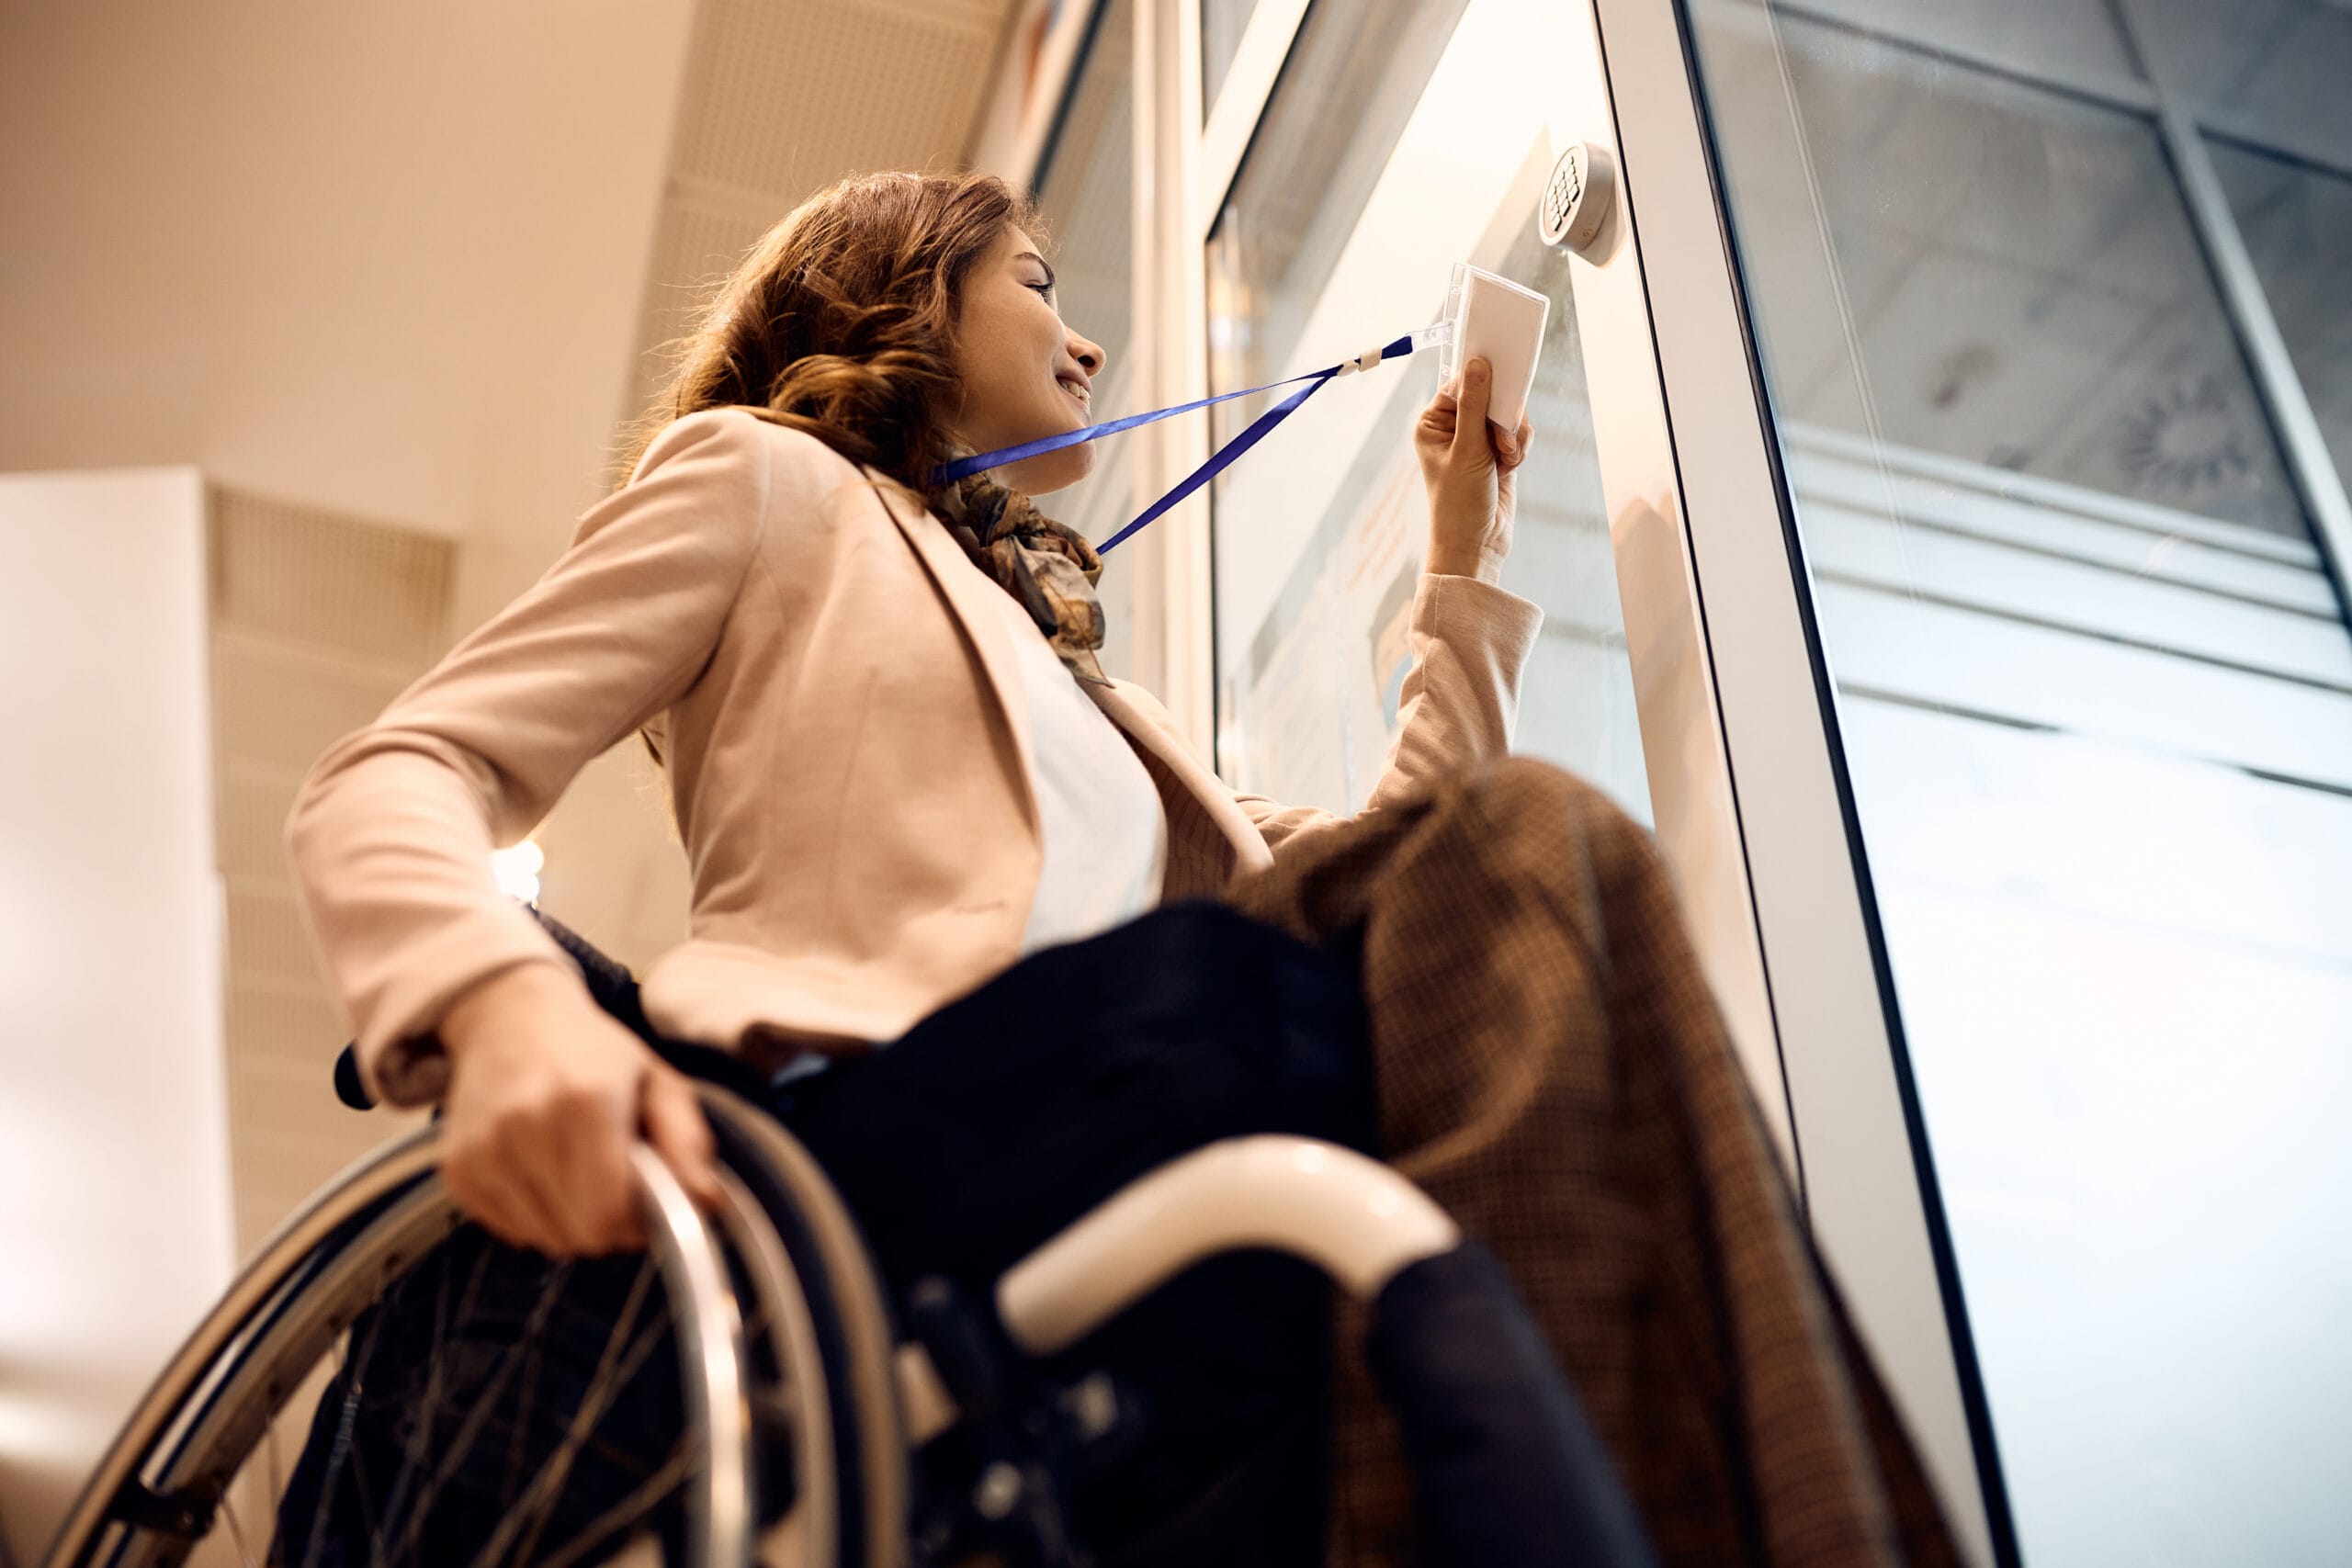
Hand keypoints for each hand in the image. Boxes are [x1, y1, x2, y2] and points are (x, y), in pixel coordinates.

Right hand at [435, 964, 722, 1256]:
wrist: (508, 1017)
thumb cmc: (592, 1052)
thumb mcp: (657, 1081)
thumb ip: (688, 1144)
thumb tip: (709, 1205)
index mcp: (586, 1101)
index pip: (609, 1214)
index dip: (638, 1223)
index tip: (649, 1200)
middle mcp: (526, 1127)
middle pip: (580, 1235)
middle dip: (611, 1224)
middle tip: (618, 1184)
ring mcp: (483, 1151)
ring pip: (545, 1240)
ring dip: (572, 1220)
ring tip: (577, 1168)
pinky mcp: (457, 1171)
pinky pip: (511, 1232)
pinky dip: (536, 1215)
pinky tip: (542, 1170)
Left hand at [1413, 357, 1533, 584]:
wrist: (1477, 544)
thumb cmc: (1459, 502)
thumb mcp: (1467, 450)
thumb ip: (1474, 406)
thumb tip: (1477, 364)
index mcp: (1433, 423)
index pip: (1460, 384)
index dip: (1483, 381)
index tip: (1502, 382)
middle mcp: (1453, 428)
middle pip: (1489, 395)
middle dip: (1503, 416)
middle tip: (1502, 439)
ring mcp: (1477, 440)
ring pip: (1508, 414)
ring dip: (1513, 434)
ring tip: (1506, 459)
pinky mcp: (1498, 452)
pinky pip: (1518, 433)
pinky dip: (1520, 446)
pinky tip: (1512, 466)